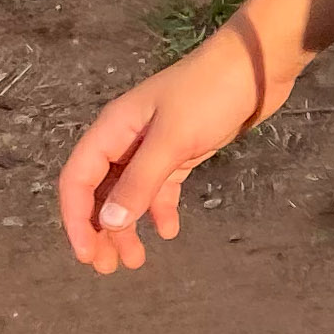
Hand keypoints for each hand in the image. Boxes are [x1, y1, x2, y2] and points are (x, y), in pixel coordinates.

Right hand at [55, 6, 293, 273]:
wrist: (256, 66)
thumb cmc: (210, 95)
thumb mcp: (172, 141)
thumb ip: (139, 182)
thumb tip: (108, 223)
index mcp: (113, 129)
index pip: (78, 180)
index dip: (76, 219)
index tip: (87, 255)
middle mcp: (127, 139)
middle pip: (100, 191)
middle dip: (101, 230)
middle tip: (110, 268)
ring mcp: (154, 145)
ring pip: (130, 194)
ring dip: (129, 226)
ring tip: (136, 260)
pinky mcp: (182, 151)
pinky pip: (161, 187)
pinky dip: (160, 209)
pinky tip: (169, 231)